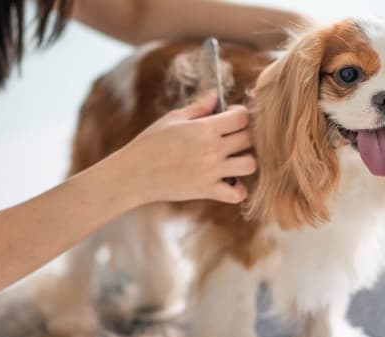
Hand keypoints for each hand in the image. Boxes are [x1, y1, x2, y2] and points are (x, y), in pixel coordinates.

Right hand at [116, 91, 256, 204]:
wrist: (134, 173)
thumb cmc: (150, 143)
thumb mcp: (172, 119)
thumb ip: (198, 107)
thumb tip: (216, 95)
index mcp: (204, 128)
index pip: (242, 117)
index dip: (240, 114)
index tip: (231, 117)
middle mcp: (212, 150)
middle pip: (249, 139)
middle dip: (244, 135)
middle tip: (232, 137)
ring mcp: (211, 172)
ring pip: (250, 165)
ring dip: (245, 160)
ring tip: (233, 159)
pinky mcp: (207, 191)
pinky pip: (237, 194)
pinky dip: (237, 189)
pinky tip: (228, 181)